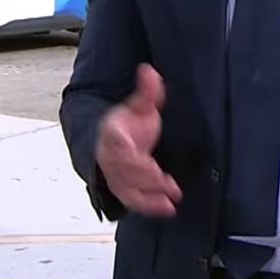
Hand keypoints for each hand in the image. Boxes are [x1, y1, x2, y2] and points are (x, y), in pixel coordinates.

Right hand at [95, 64, 181, 217]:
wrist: (114, 140)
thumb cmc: (127, 124)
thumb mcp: (139, 105)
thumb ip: (147, 91)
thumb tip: (149, 71)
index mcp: (111, 133)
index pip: (116, 143)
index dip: (126, 151)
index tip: (143, 158)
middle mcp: (109, 156)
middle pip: (123, 170)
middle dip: (145, 177)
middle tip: (166, 181)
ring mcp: (115, 174)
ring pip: (127, 189)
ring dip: (148, 197)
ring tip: (170, 201)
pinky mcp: (123, 188)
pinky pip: (133, 200)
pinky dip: (148, 206)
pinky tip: (167, 207)